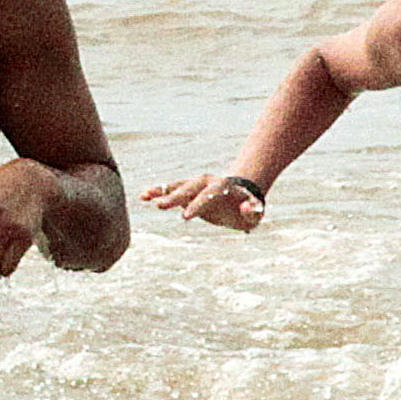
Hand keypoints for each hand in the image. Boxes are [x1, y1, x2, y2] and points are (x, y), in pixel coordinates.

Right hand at [140, 172, 265, 230]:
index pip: (208, 195)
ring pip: (177, 186)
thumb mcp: (256, 212)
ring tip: (145, 195)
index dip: (197, 205)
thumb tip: (246, 208)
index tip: (185, 216)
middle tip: (160, 206)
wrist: (240, 195)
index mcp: (223, 187)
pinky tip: (144, 196)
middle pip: (189, 188)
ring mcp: (196, 186)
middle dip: (175, 197)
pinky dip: (159, 192)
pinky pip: (171, 190)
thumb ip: (253, 210)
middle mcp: (206, 183)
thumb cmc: (249, 207)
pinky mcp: (188, 192)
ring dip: (162, 190)